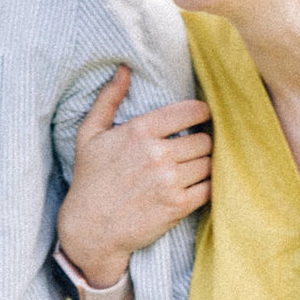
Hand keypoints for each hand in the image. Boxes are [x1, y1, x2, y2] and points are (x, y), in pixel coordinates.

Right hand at [60, 65, 212, 287]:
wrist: (90, 229)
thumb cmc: (90, 180)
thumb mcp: (89, 135)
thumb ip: (108, 99)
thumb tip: (124, 69)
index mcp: (140, 131)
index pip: (191, 111)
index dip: (201, 113)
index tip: (200, 119)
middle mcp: (157, 154)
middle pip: (204, 139)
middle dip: (201, 143)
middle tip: (193, 149)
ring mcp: (170, 181)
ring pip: (209, 163)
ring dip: (204, 165)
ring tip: (192, 168)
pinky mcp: (178, 206)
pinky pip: (209, 188)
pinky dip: (207, 186)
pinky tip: (195, 186)